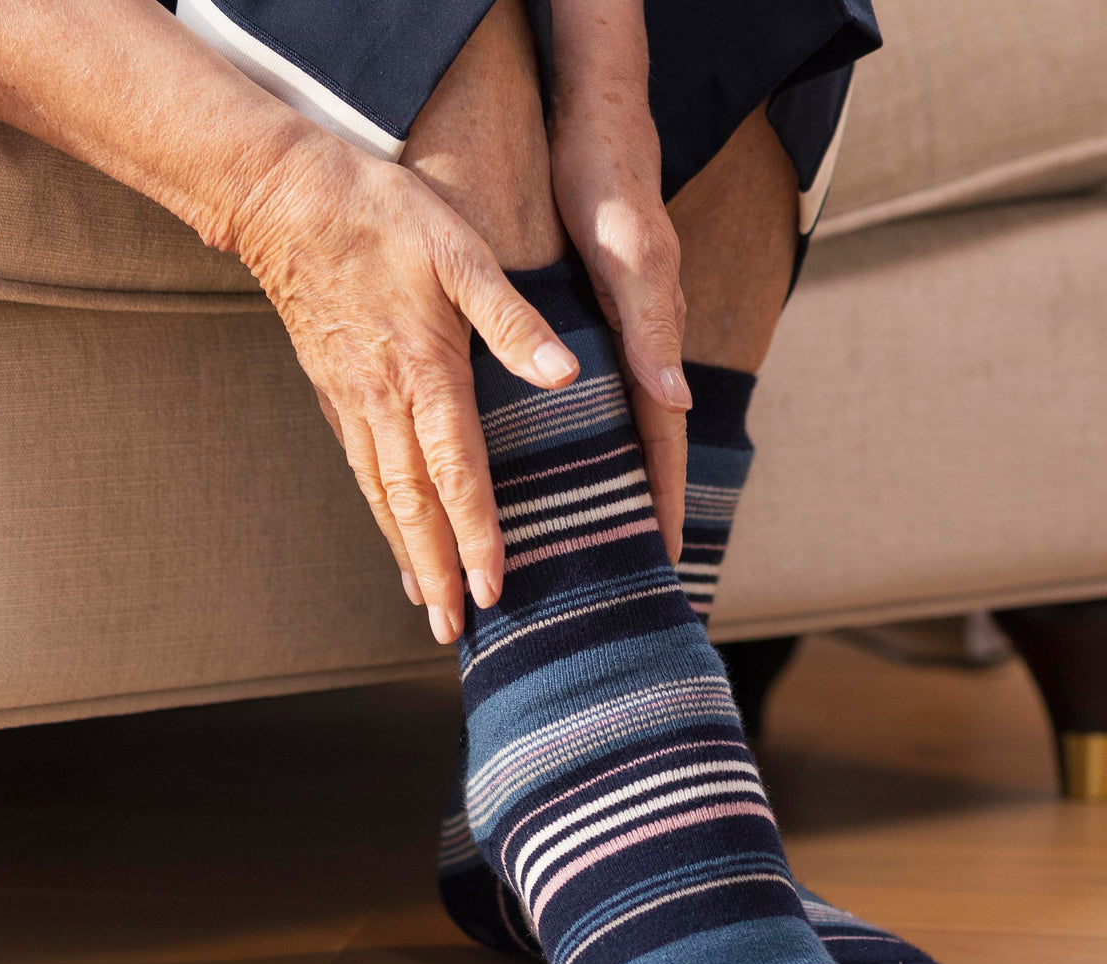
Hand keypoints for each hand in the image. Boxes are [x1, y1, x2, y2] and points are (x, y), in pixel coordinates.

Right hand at [223, 137, 579, 642]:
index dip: (477, 536)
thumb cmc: (381, 214)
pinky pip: (360, 469)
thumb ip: (512, 319)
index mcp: (424, 372)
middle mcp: (384, 402)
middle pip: (412, 506)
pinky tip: (391, 535)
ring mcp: (352, 402)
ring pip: (381, 496)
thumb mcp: (459, 250)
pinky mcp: (334, 393)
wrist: (285, 196)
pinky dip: (378, 513)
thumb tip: (564, 374)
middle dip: (435, 572)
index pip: (457, 473)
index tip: (492, 589)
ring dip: (404, 555)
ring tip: (422, 604)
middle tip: (452, 629)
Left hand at [549, 0, 688, 562]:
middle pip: (641, 452)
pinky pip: (589, 401)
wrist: (591, 129)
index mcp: (654, 347)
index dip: (664, 504)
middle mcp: (637, 355)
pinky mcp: (586, 328)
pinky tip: (556, 460)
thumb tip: (673, 404)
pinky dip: (578, 440)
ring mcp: (613, 345)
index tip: (664, 561)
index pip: (663, 445)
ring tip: (587, 536)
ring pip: (612, 432)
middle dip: (637, 512)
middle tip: (626, 569)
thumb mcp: (631, 259)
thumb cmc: (612, 190)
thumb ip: (651, 329)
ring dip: (605, 484)